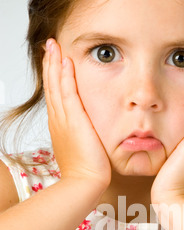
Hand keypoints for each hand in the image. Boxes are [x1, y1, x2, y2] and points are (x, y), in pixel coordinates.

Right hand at [43, 39, 110, 192]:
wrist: (85, 181)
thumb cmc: (86, 171)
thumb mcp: (81, 149)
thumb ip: (83, 136)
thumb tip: (88, 132)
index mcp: (60, 126)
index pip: (55, 96)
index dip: (53, 77)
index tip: (54, 62)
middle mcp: (58, 120)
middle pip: (52, 86)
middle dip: (50, 65)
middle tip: (49, 46)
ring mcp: (64, 119)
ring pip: (56, 86)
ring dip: (55, 64)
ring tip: (53, 46)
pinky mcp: (74, 120)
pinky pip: (68, 93)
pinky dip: (66, 76)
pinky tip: (66, 62)